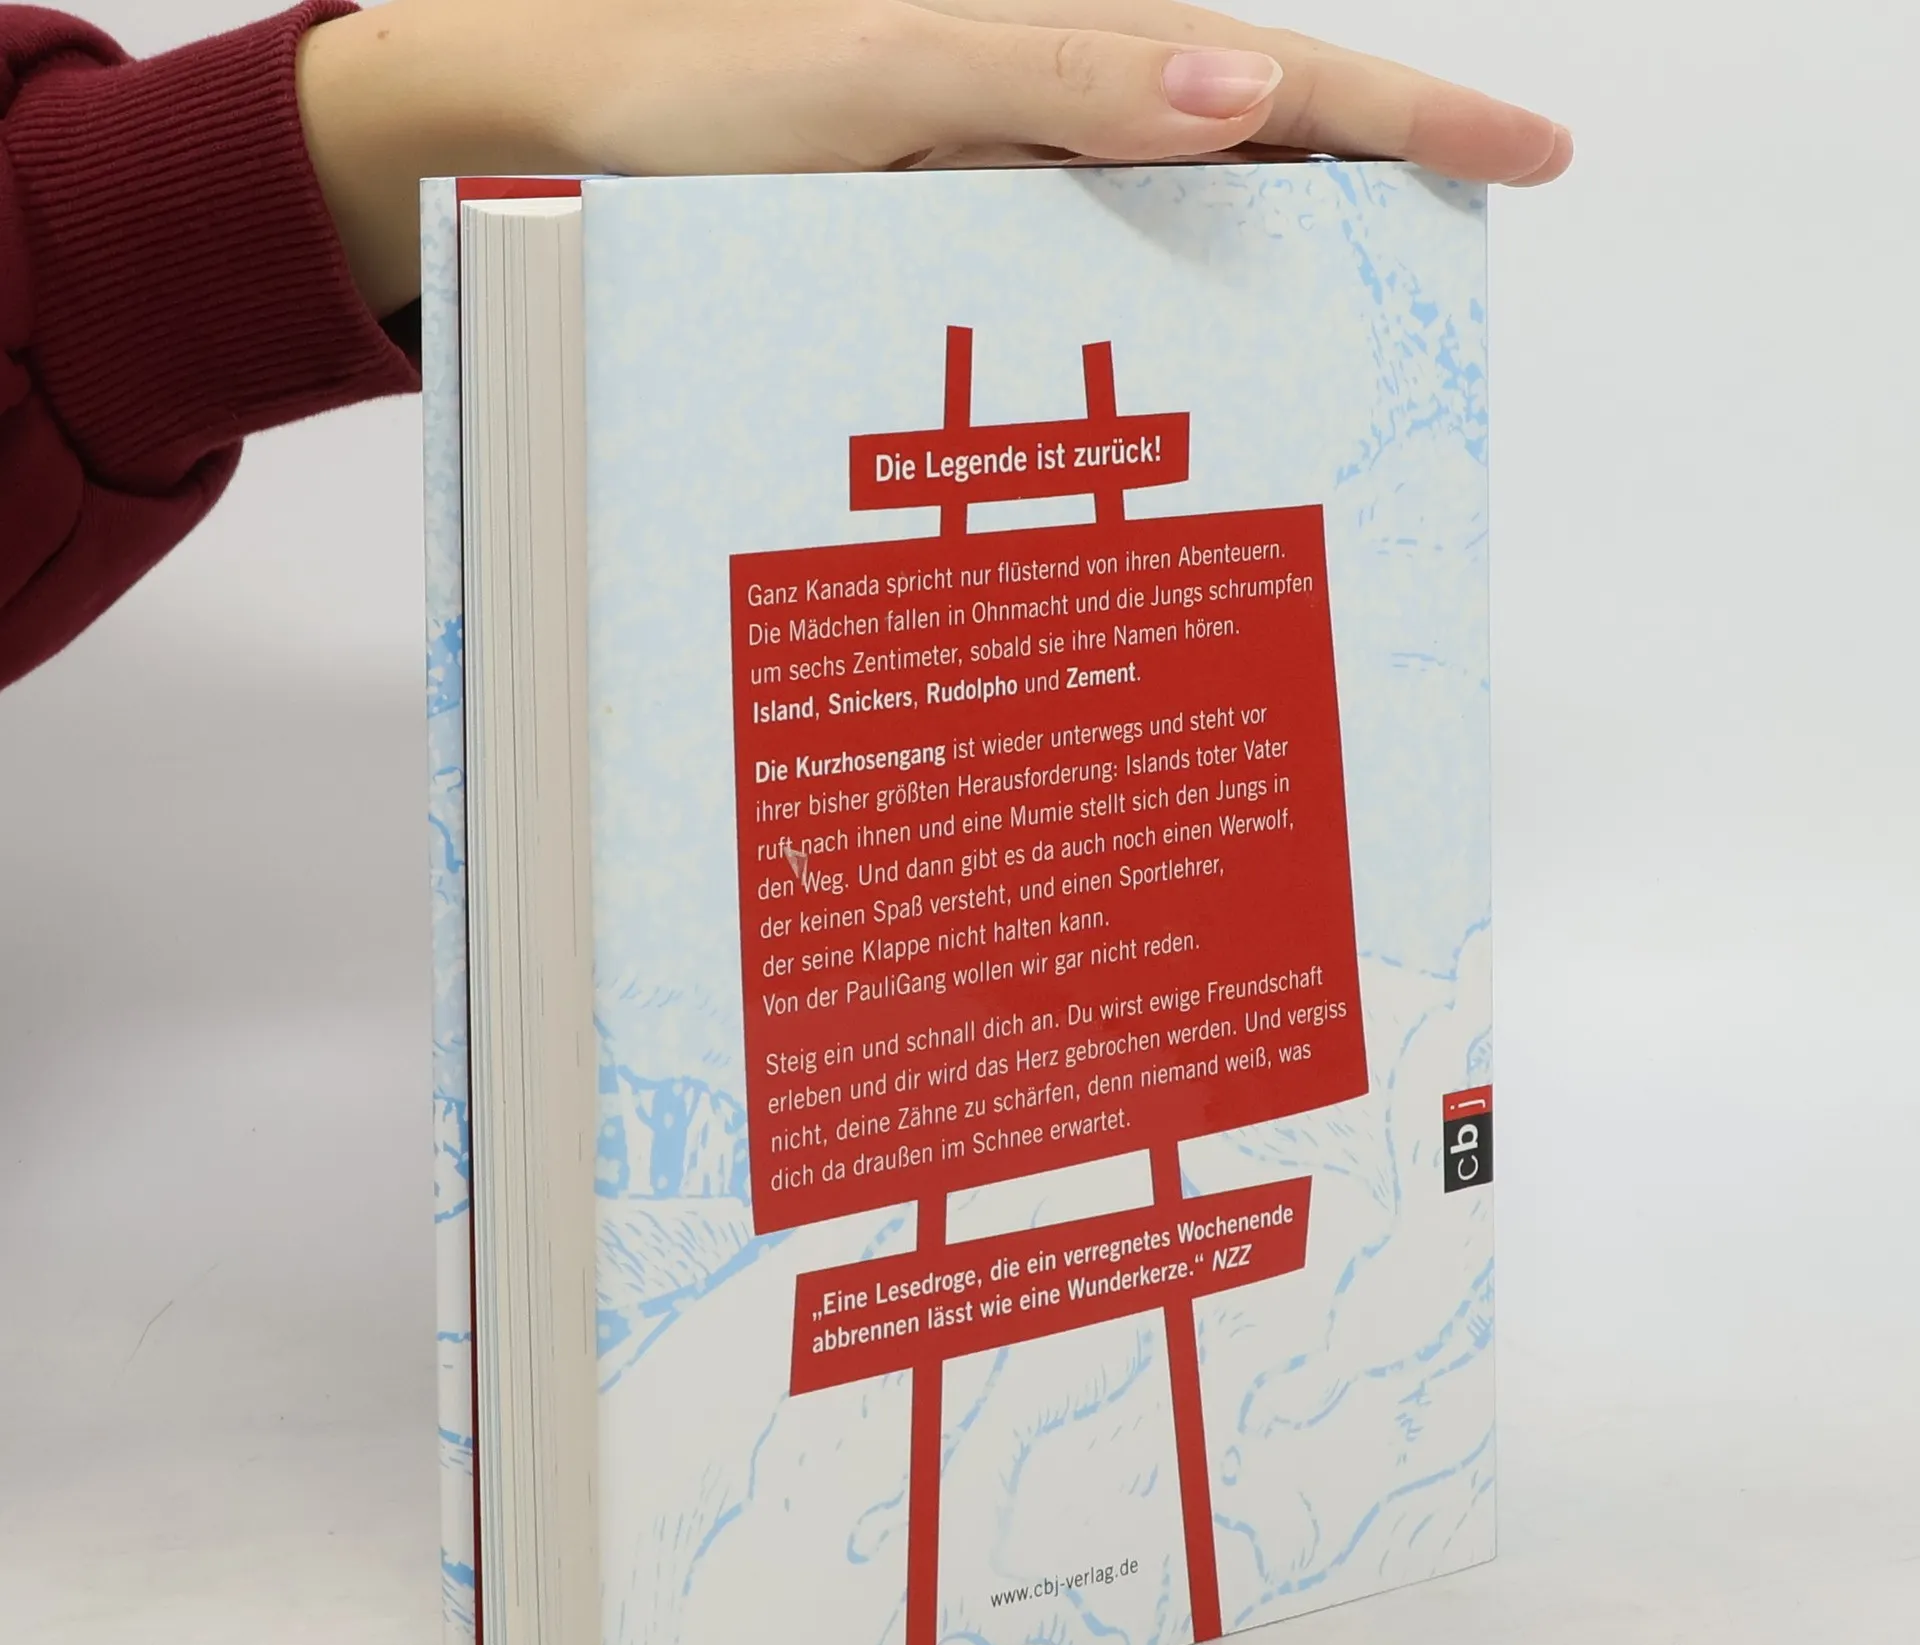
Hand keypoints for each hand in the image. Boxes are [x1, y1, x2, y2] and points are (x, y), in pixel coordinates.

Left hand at [297, 0, 1570, 315]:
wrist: (561, 126)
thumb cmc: (696, 90)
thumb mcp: (881, 73)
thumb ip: (1055, 76)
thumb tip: (1245, 92)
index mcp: (1063, 42)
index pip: (1283, 71)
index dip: (1414, 113)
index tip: (1534, 153)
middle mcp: (1053, 104)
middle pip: (1257, 150)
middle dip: (1366, 213)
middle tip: (1443, 303)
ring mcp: (1011, 176)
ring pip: (1178, 228)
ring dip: (1258, 288)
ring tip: (1332, 382)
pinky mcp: (957, 235)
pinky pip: (1083, 277)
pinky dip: (1141, 326)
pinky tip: (1168, 388)